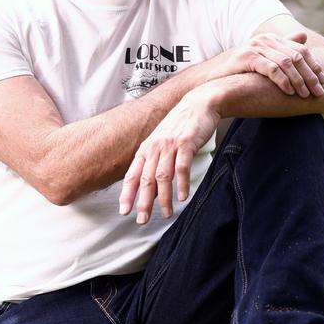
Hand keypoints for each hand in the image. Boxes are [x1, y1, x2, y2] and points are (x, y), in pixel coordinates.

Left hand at [119, 87, 220, 224]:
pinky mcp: (186, 143)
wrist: (199, 103)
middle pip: (145, 179)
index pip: (132, 175)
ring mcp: (170, 145)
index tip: (124, 211)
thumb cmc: (180, 126)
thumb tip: (152, 193)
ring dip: (163, 198)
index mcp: (146, 149)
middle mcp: (155, 147)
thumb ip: (155, 165)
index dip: (127, 194)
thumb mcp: (162, 144)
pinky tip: (182, 197)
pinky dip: (181, 184)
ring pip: (162, 176)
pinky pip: (182, 167)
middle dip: (143, 202)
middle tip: (142, 220)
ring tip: (166, 214)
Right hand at [209, 32, 323, 97]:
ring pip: (287, 63)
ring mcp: (255, 47)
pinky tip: (290, 92)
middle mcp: (264, 40)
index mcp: (271, 40)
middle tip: (319, 92)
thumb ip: (282, 49)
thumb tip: (304, 38)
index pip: (300, 50)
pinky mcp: (247, 57)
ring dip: (300, 80)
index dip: (314, 66)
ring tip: (306, 95)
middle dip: (310, 75)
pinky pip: (272, 69)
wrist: (210, 80)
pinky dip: (284, 81)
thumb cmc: (237, 73)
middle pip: (297, 56)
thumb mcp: (262, 61)